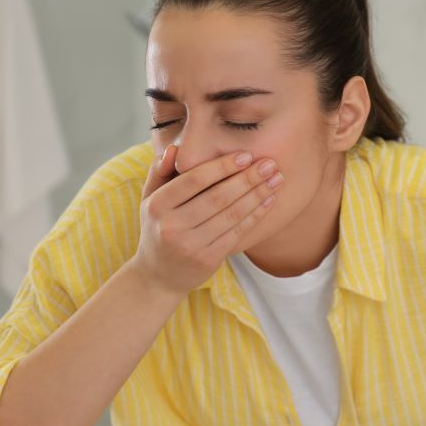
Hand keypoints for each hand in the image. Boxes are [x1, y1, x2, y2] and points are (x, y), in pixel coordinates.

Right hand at [128, 144, 283, 295]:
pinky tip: (269, 200)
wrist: (157, 276)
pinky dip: (255, 215)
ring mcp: (190, 245)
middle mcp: (172, 226)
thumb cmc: (158, 228)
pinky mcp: (207, 260)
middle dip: (247, 178)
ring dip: (257, 195)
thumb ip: (160, 172)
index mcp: (157, 206)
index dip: (222, 166)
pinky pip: (236, 233)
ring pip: (231, 215)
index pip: (194, 180)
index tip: (246, 155)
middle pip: (218, 197)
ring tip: (276, 179)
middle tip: (270, 164)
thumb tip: (176, 149)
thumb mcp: (149, 199)